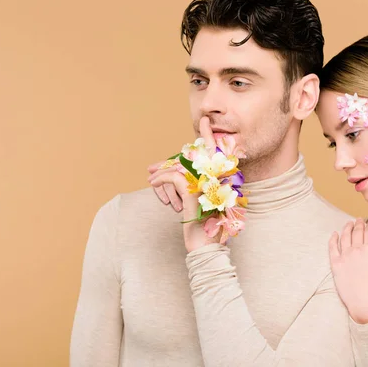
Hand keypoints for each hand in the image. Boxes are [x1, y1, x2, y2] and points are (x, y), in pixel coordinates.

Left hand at [147, 116, 219, 251]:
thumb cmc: (202, 227)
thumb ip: (190, 189)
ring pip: (179, 167)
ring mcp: (205, 185)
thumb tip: (176, 178)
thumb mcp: (196, 205)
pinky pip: (173, 177)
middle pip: (197, 156)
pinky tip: (153, 185)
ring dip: (161, 173)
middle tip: (156, 163)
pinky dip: (160, 179)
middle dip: (177, 155)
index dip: (208, 137)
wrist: (205, 246)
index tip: (203, 121)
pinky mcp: (192, 192)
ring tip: (150, 179)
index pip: (213, 154)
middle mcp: (214, 181)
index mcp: (218, 182)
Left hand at [328, 218, 367, 323]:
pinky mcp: (335, 264)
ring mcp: (345, 256)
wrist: (365, 302)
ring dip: (347, 228)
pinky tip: (334, 234)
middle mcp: (356, 249)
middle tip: (359, 220)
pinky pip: (332, 247)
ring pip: (344, 237)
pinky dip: (333, 239)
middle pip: (357, 232)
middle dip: (359, 224)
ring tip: (348, 223)